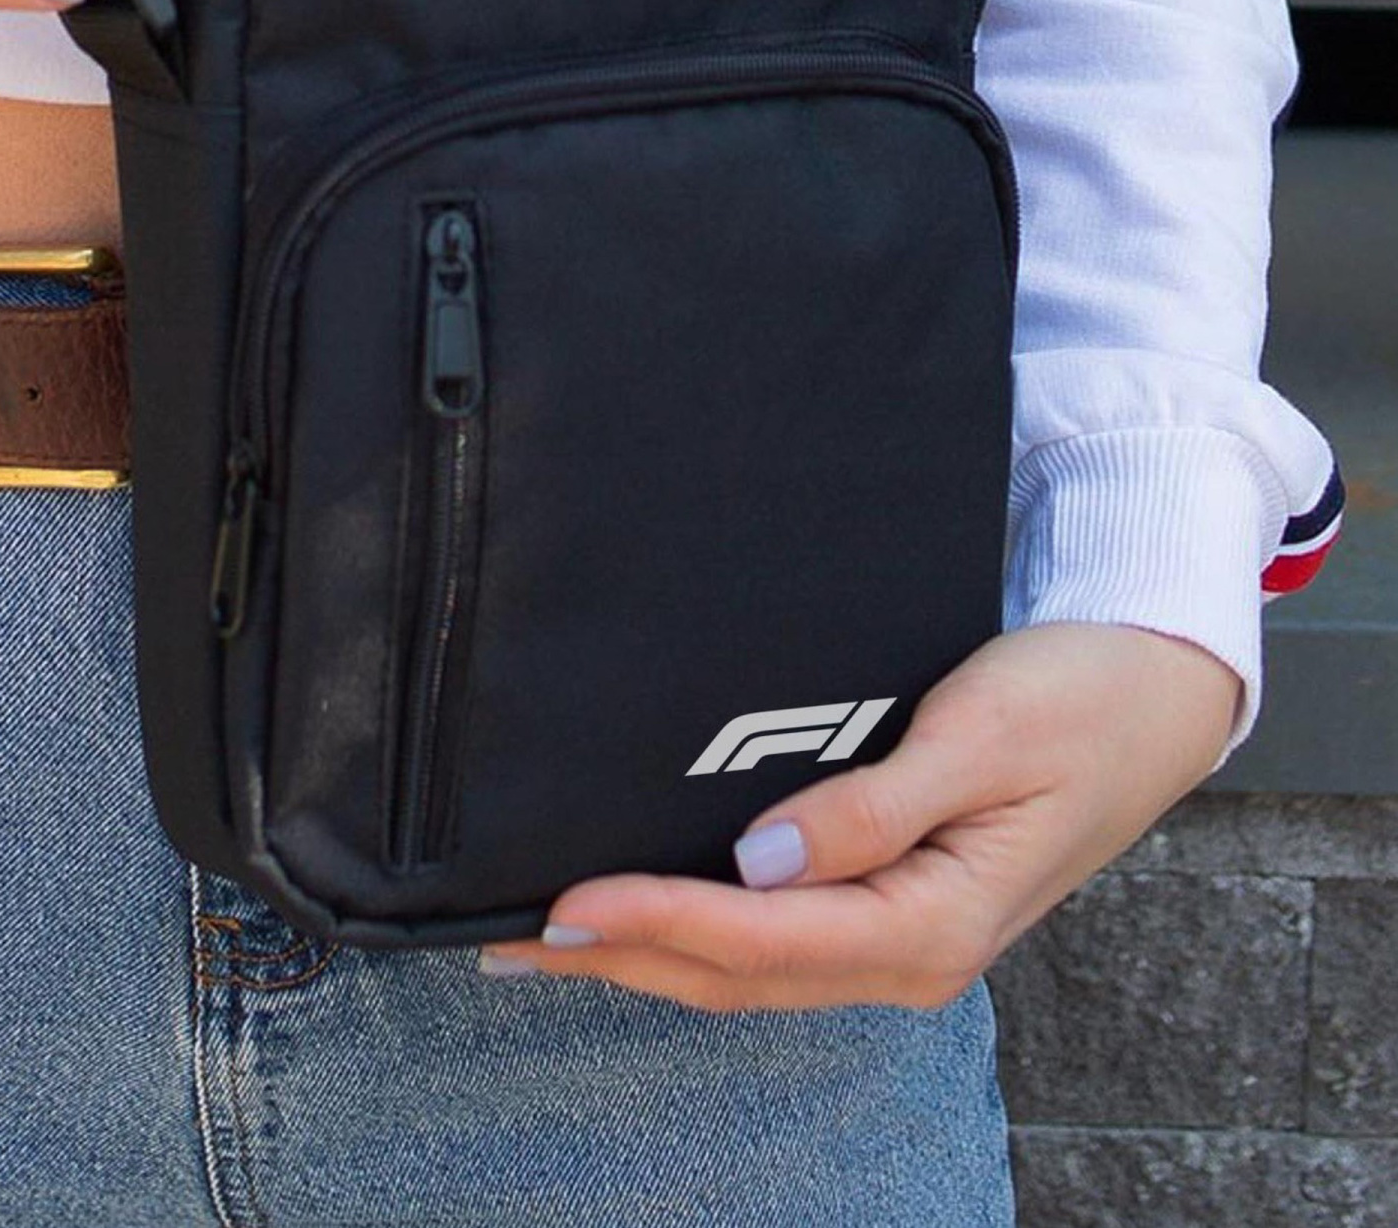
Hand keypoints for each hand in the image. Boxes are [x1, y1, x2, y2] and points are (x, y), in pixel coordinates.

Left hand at [478, 622, 1240, 1011]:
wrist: (1154, 692)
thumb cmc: (1078, 702)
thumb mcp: (981, 739)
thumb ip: (872, 809)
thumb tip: (762, 860)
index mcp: (934, 921)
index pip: (763, 936)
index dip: (658, 920)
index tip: (568, 899)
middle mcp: (911, 952)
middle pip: (739, 971)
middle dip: (622, 957)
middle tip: (510, 933)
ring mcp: (901, 938)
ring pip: (749, 968)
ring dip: (646, 956)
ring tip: (545, 936)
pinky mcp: (893, 905)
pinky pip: (776, 942)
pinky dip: (696, 937)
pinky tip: (643, 916)